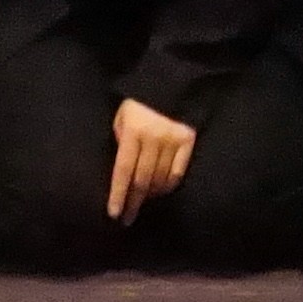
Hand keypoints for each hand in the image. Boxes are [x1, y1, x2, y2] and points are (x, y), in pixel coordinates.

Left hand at [104, 98, 199, 222]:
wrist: (171, 82)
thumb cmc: (139, 101)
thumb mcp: (122, 117)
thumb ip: (121, 141)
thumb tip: (125, 169)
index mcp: (133, 132)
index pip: (123, 170)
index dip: (118, 194)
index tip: (114, 214)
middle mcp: (153, 140)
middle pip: (141, 180)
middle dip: (133, 202)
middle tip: (127, 219)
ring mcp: (172, 142)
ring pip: (160, 179)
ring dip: (150, 195)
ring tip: (142, 203)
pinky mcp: (188, 142)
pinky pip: (178, 172)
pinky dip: (168, 185)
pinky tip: (161, 190)